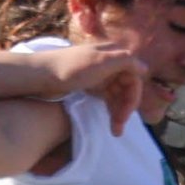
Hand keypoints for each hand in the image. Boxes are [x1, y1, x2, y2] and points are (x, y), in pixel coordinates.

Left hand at [28, 43, 145, 134]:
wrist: (40, 75)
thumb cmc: (71, 68)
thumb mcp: (101, 61)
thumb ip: (126, 61)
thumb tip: (145, 68)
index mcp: (114, 54)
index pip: (134, 78)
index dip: (133, 98)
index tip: (125, 115)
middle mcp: (109, 63)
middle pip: (127, 88)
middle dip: (125, 109)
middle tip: (118, 128)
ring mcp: (100, 74)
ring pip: (118, 95)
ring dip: (118, 112)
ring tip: (114, 130)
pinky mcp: (90, 84)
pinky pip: (107, 98)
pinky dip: (110, 109)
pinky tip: (108, 121)